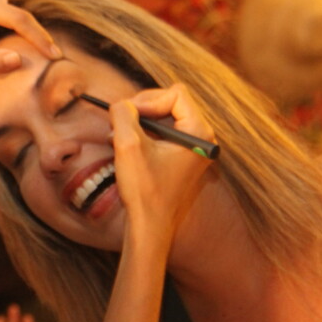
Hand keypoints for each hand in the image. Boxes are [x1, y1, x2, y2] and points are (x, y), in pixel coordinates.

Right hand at [109, 84, 214, 238]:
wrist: (150, 227)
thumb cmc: (144, 191)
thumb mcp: (128, 145)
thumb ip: (124, 114)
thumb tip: (121, 103)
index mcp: (199, 133)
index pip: (175, 94)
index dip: (148, 100)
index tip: (128, 117)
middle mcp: (202, 139)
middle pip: (171, 102)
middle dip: (142, 110)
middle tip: (119, 125)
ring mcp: (193, 149)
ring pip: (164, 117)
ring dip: (139, 123)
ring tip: (119, 137)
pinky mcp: (182, 158)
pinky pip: (163, 133)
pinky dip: (144, 135)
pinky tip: (127, 147)